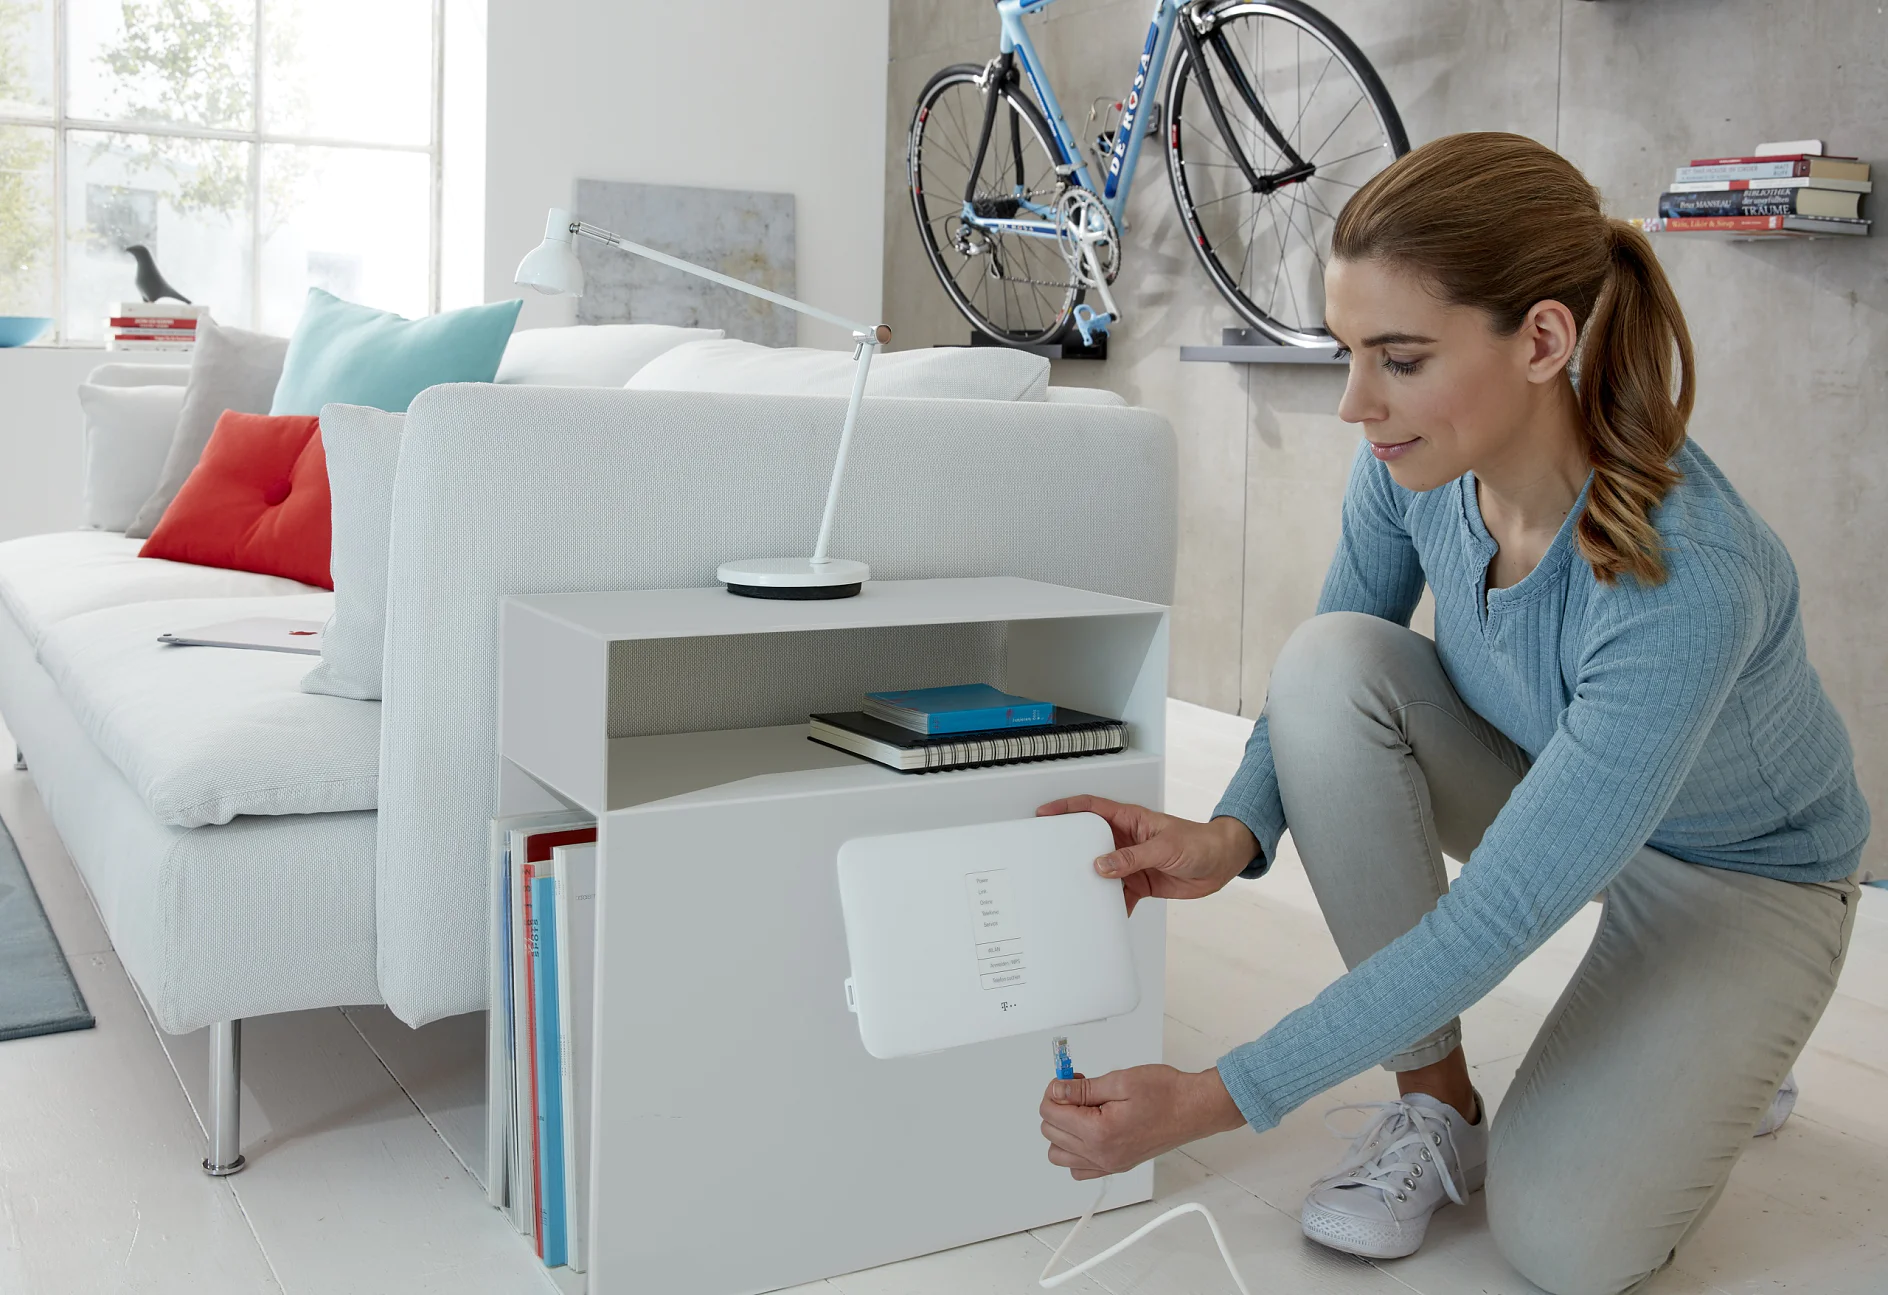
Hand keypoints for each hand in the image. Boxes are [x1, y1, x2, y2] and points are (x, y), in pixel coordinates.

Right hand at [1037, 795, 1257, 914]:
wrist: (1221, 864)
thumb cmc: (1199, 842)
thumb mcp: (1165, 847)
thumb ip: (1133, 857)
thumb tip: (1102, 865)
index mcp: (1130, 820)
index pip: (1091, 809)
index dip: (1067, 808)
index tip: (1045, 813)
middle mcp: (1126, 840)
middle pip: (1090, 842)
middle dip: (1071, 849)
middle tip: (1050, 859)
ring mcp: (1131, 862)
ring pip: (1102, 871)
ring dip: (1090, 882)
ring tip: (1073, 892)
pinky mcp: (1140, 882)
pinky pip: (1118, 894)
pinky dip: (1111, 905)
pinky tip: (1104, 914)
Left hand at [1039, 1065, 1245, 1178]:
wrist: (1194, 1109)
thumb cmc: (1166, 1094)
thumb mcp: (1120, 1081)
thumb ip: (1082, 1089)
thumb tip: (1056, 1090)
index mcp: (1099, 1133)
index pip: (1050, 1114)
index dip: (1054, 1091)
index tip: (1068, 1080)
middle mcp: (1101, 1155)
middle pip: (1050, 1133)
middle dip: (1058, 1107)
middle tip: (1077, 1089)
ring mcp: (1109, 1164)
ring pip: (1059, 1155)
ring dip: (1062, 1130)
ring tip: (1082, 1109)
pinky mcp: (1117, 1165)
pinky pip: (1079, 1168)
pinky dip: (1075, 1151)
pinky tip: (1089, 1129)